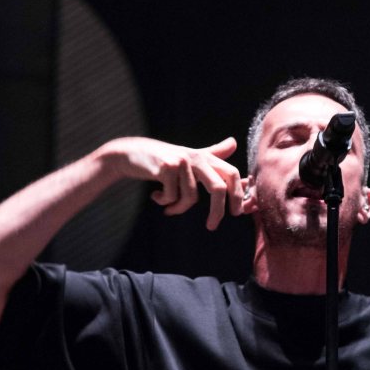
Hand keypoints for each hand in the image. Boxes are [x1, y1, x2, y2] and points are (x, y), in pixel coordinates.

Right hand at [102, 136, 242, 229]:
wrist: (131, 153)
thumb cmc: (163, 160)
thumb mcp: (190, 155)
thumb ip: (213, 153)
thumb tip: (234, 143)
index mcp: (206, 157)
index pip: (231, 174)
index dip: (238, 193)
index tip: (237, 212)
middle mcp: (197, 157)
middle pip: (218, 188)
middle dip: (218, 211)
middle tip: (212, 226)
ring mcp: (182, 161)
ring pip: (190, 198)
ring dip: (178, 208)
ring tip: (168, 208)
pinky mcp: (166, 167)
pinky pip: (172, 197)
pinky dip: (164, 201)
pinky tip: (156, 196)